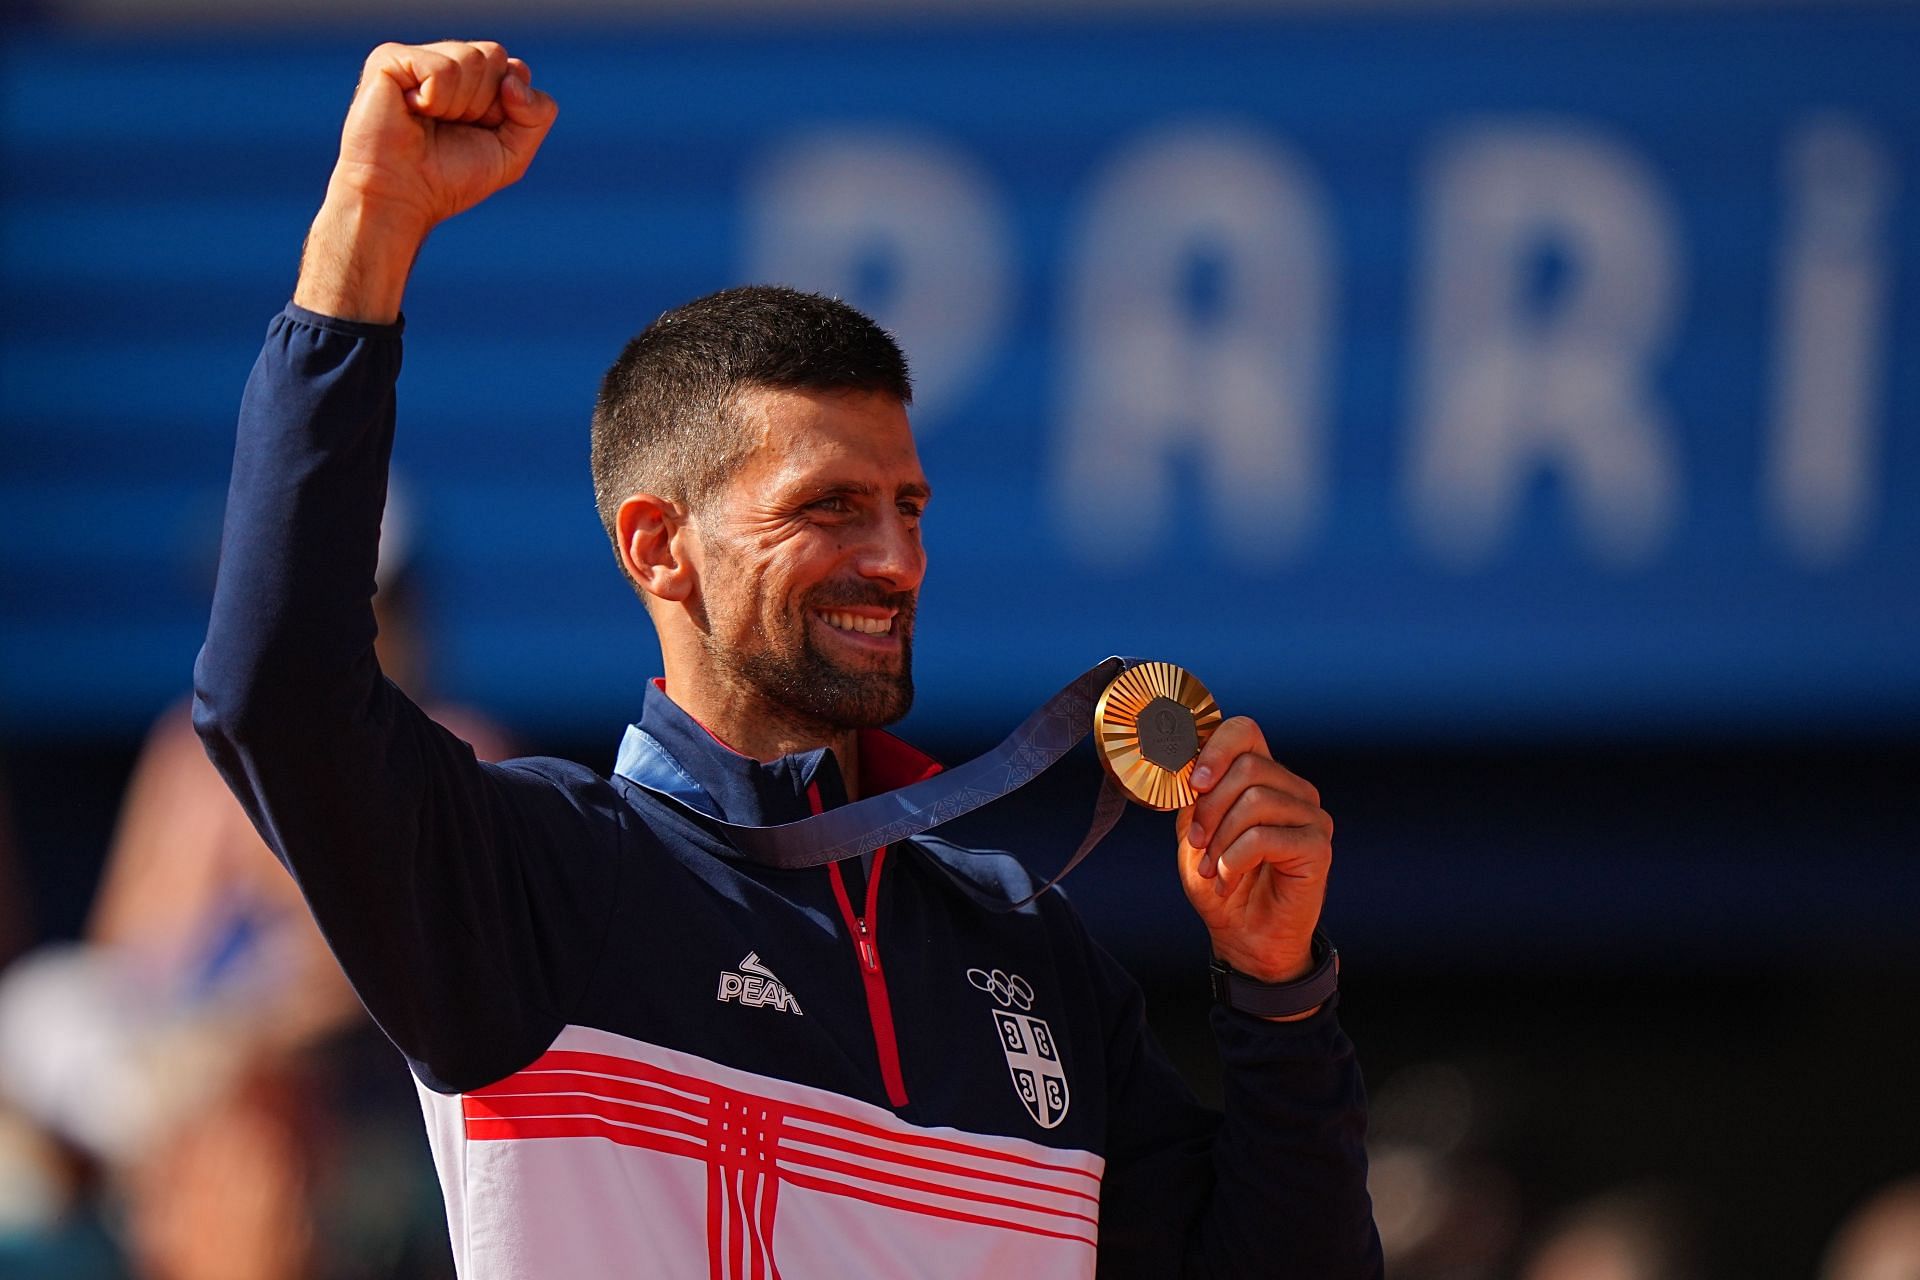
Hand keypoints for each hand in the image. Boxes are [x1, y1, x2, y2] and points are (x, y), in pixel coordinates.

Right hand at [295, 41, 558, 321]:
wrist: (401, 198)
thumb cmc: (450, 179)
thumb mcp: (513, 153)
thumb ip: (538, 113)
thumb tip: (514, 73)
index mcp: (474, 79)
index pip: (515, 70)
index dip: (506, 109)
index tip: (479, 132)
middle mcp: (446, 61)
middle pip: (494, 56)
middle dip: (483, 104)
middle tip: (450, 127)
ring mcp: (417, 58)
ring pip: (470, 59)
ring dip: (458, 105)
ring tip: (428, 121)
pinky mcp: (389, 59)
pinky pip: (441, 68)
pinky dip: (435, 99)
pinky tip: (411, 111)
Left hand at [1175, 717, 1332, 991]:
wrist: (1242, 936)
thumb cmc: (1219, 882)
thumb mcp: (1194, 832)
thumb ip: (1193, 796)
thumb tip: (1182, 762)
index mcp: (1263, 777)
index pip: (1245, 731)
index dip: (1214, 749)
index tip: (1192, 784)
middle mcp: (1293, 789)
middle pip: (1247, 766)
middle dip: (1209, 808)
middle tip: (1198, 845)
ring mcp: (1310, 815)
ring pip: (1256, 800)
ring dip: (1220, 840)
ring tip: (1212, 869)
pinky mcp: (1318, 846)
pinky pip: (1265, 837)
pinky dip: (1234, 860)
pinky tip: (1229, 880)